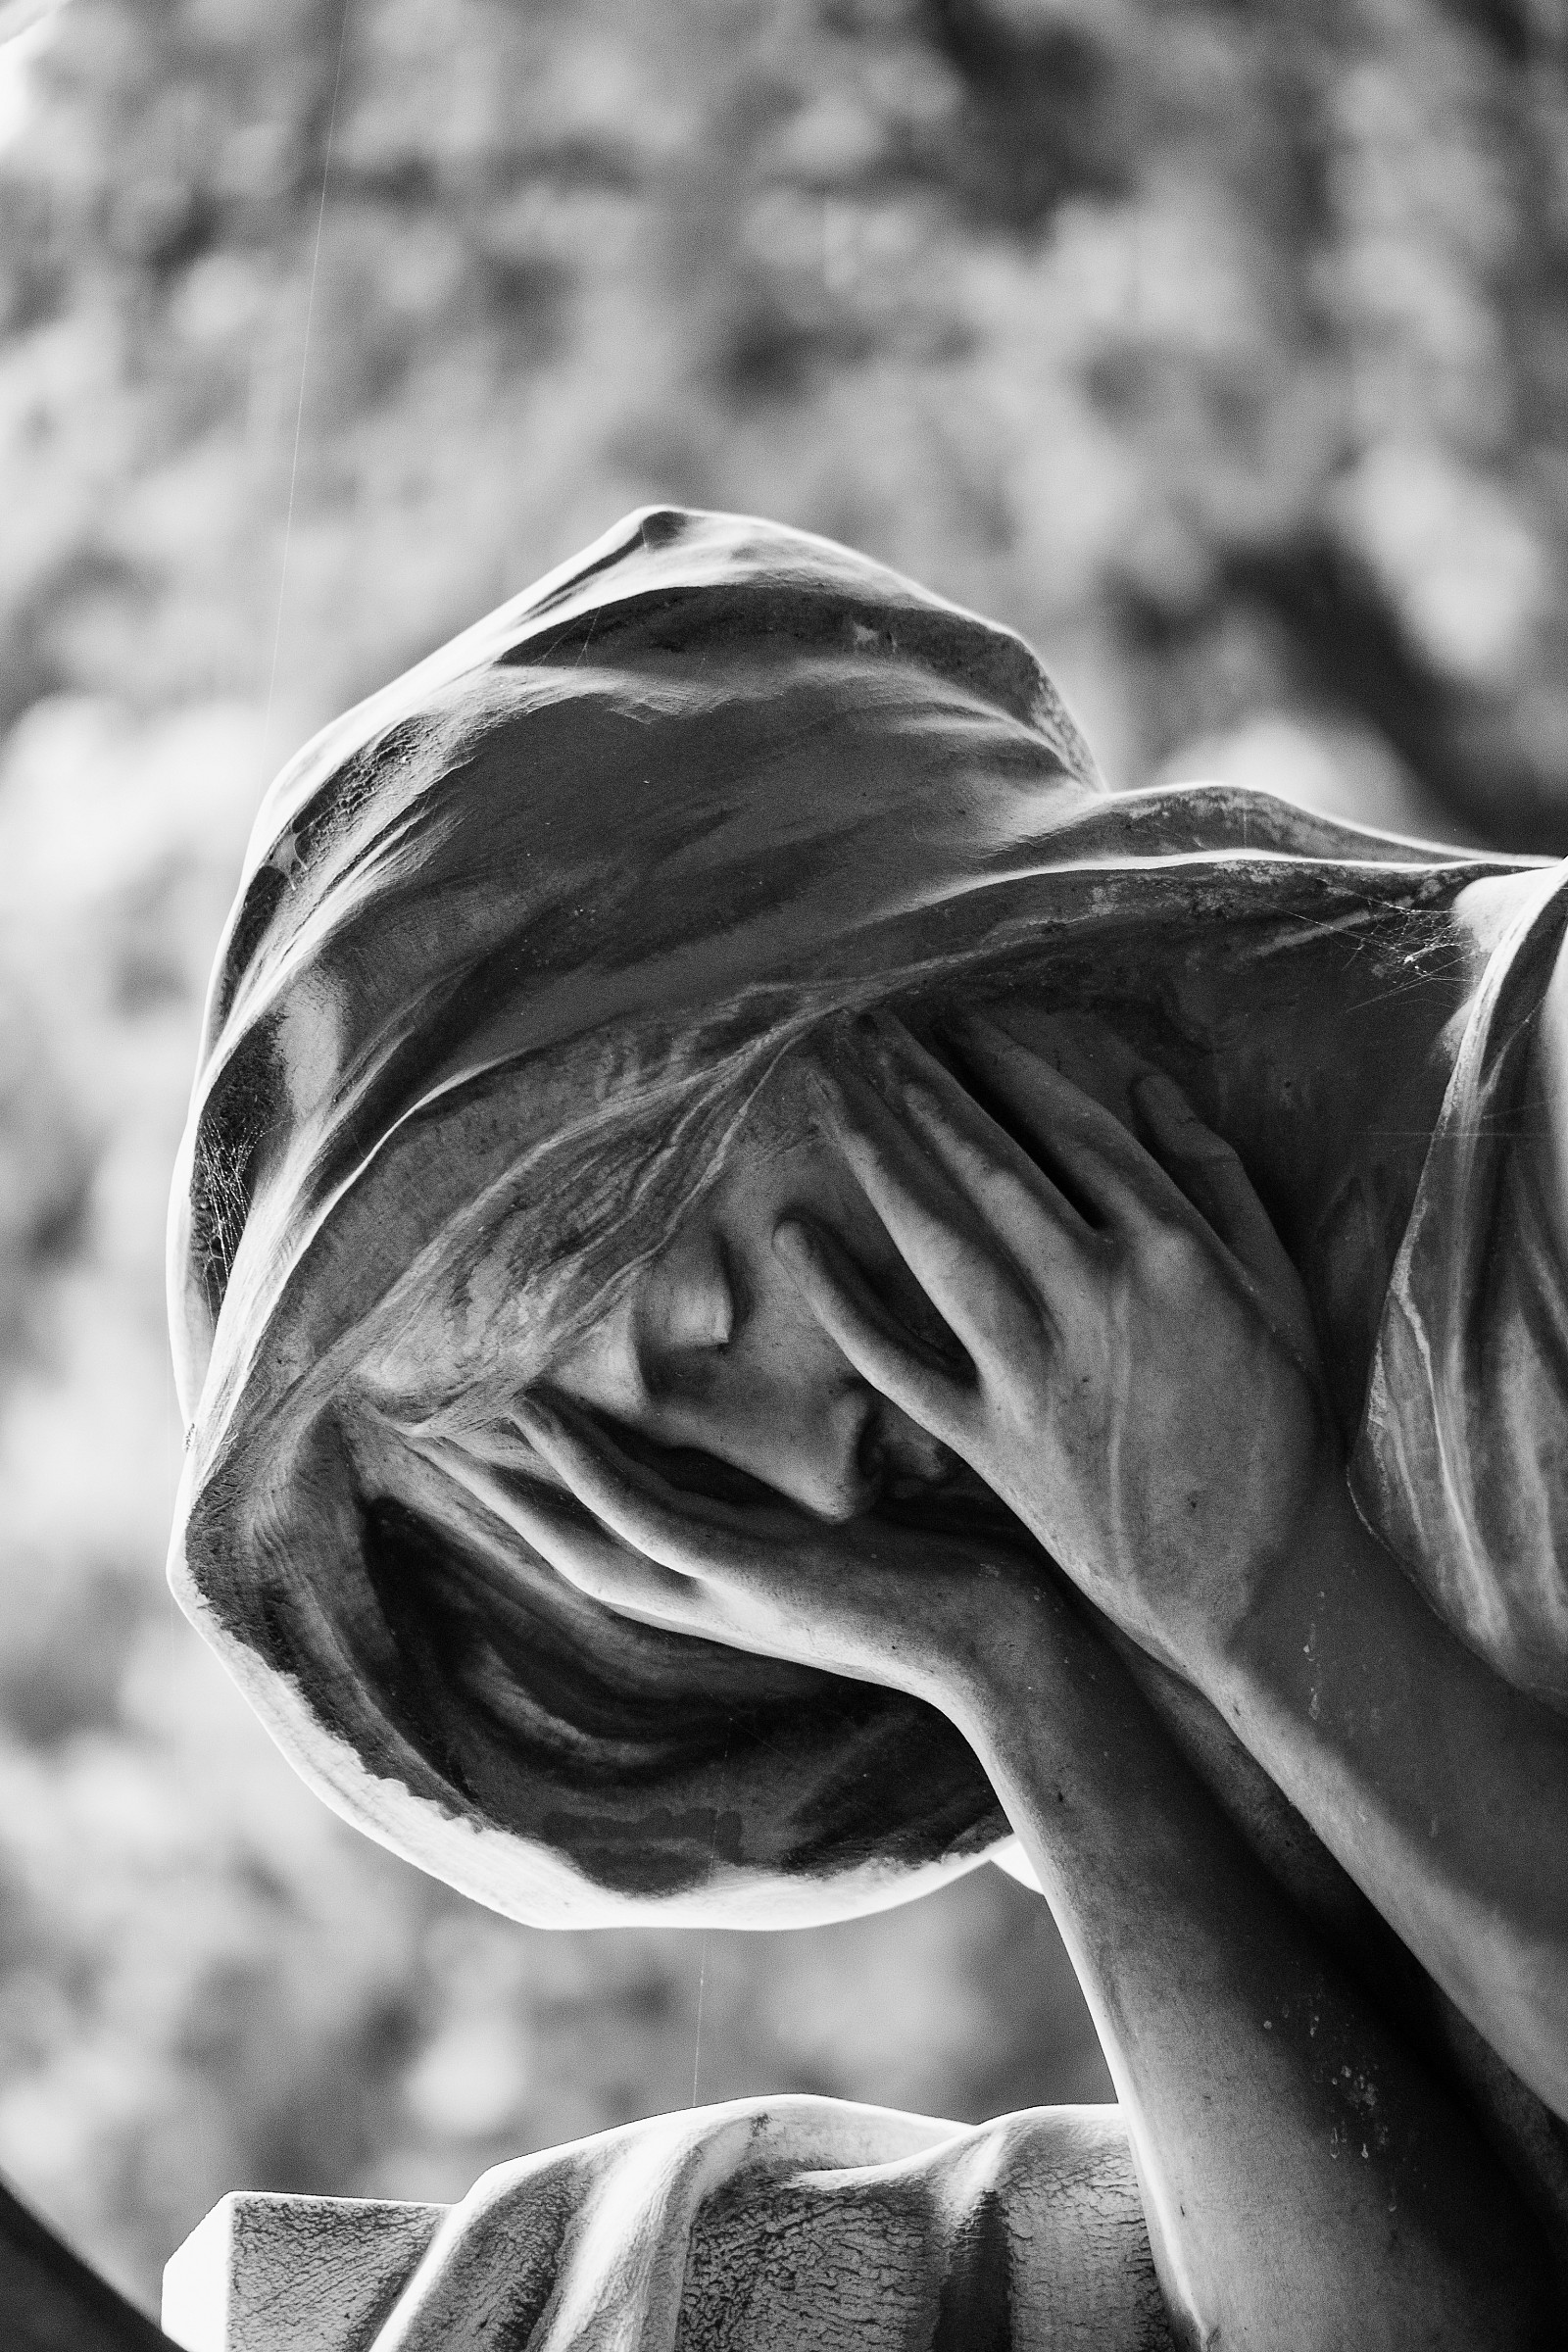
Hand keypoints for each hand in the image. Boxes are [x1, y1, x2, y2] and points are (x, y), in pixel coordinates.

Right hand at [421, 1391, 1049, 1714]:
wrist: (1018, 1648)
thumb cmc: (957, 1581)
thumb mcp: (861, 1529)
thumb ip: (811, 1498)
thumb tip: (810, 1434)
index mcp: (726, 1586)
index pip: (607, 1538)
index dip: (536, 1491)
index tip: (484, 1435)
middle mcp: (706, 1599)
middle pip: (565, 1542)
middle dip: (491, 1488)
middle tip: (418, 1426)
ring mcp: (722, 1590)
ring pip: (581, 1530)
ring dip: (509, 1473)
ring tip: (445, 1415)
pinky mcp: (753, 1575)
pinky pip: (644, 1515)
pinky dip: (583, 1466)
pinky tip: (540, 1412)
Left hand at [776, 1013, 1334, 1683]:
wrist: (1257, 1581)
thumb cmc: (1281, 1431)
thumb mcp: (1277, 1289)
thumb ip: (1216, 1182)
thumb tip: (1149, 1088)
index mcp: (1174, 1252)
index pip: (1071, 1131)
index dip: (1008, 1070)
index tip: (960, 1028)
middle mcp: (1096, 1298)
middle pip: (987, 1167)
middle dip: (920, 1089)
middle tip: (864, 1030)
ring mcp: (1035, 1372)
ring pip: (935, 1242)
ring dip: (875, 1160)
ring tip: (829, 1094)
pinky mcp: (990, 1442)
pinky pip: (898, 1361)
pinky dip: (842, 1300)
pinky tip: (797, 1239)